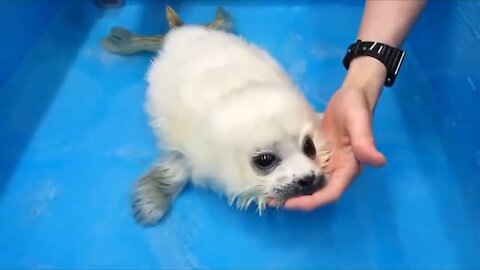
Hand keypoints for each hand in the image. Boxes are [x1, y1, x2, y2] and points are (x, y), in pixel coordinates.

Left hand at [284, 57, 387, 209]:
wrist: (351, 94)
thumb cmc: (356, 106)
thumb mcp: (359, 121)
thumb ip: (365, 142)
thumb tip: (378, 161)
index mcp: (349, 168)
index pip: (331, 193)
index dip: (312, 202)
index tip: (291, 204)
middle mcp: (338, 170)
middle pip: (318, 194)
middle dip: (297, 201)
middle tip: (272, 200)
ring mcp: (327, 164)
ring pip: (309, 185)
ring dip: (292, 192)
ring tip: (269, 194)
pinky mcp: (318, 156)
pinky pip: (304, 171)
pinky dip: (291, 176)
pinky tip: (275, 176)